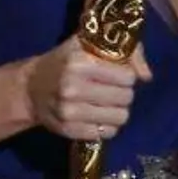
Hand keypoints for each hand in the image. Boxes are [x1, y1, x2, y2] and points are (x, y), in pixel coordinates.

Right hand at [22, 35, 151, 142]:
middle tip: (113, 90)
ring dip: (118, 111)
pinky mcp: (68, 130)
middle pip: (125, 98)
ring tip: (107, 104)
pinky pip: (106, 134)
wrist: (31, 88)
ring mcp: (69, 112)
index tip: (117, 74)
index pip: (127, 77)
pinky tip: (98, 117)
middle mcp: (72, 88)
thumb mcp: (89, 44)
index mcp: (79, 63)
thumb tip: (146, 76)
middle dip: (124, 94)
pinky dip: (107, 126)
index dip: (127, 75)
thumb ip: (125, 51)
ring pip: (119, 118)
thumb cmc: (65, 61)